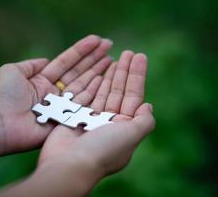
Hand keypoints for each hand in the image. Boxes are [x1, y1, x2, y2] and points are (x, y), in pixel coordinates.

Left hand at [0, 35, 112, 153]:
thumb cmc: (2, 96)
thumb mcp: (13, 71)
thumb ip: (32, 65)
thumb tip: (47, 60)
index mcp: (43, 80)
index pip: (67, 62)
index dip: (82, 51)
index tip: (97, 40)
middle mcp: (55, 92)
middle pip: (79, 72)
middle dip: (94, 59)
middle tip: (110, 46)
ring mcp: (63, 106)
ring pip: (84, 85)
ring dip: (98, 72)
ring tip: (112, 60)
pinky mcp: (67, 119)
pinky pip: (83, 103)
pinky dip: (95, 92)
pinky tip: (106, 80)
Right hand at [38, 51, 154, 178]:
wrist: (69, 164)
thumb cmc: (103, 150)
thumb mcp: (132, 136)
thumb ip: (144, 121)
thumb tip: (148, 105)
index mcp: (125, 128)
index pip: (134, 97)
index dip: (137, 76)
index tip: (140, 57)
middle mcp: (110, 123)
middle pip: (120, 91)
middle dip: (125, 72)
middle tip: (129, 52)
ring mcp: (92, 119)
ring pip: (104, 92)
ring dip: (110, 75)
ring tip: (116, 56)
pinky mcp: (76, 116)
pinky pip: (87, 96)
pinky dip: (93, 83)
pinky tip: (99, 71)